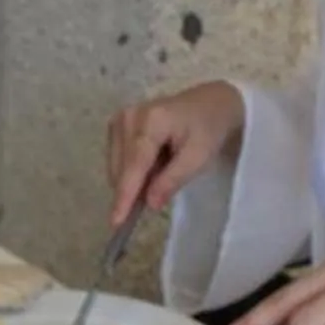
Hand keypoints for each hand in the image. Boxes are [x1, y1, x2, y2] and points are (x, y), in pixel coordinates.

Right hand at [104, 81, 245, 225]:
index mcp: (152, 121)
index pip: (134, 164)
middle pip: (122, 168)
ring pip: (117, 166)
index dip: (125, 195)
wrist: (208, 103)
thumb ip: (172, 180)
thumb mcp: (199, 158)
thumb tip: (149, 203)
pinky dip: (133, 169)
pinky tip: (153, 161)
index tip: (116, 221)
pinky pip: (117, 160)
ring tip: (163, 167)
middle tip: (163, 189)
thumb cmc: (208, 129)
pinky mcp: (116, 124)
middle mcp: (129, 116)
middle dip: (135, 188)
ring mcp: (120, 118)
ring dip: (135, 178)